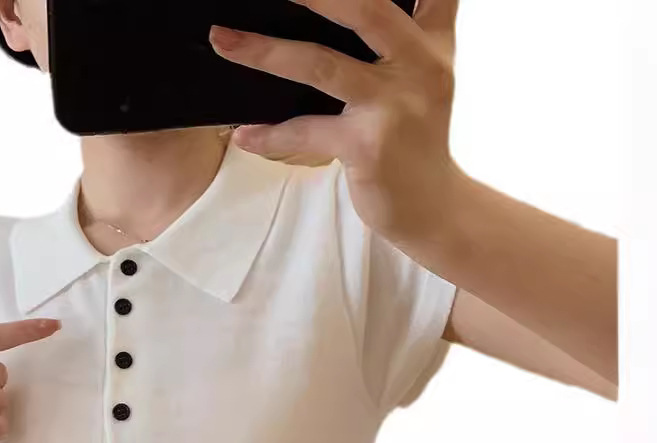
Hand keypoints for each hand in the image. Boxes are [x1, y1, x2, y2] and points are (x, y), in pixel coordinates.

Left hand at [209, 0, 461, 247]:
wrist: (433, 209)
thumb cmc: (416, 141)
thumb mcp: (424, 78)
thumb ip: (403, 36)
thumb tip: (340, 9)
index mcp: (431, 41)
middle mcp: (419, 65)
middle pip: (365, 8)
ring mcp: (394, 106)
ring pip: (321, 65)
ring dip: (265, 51)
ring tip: (222, 38)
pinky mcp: (369, 146)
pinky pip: (306, 131)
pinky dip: (270, 134)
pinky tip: (243, 134)